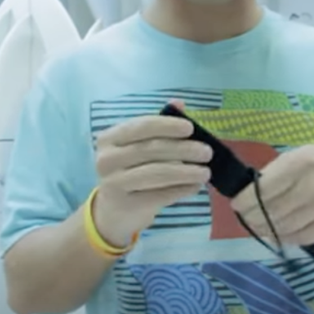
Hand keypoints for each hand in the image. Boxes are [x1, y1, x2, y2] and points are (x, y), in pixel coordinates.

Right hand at [92, 101, 212, 246]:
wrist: (113, 211)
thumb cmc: (130, 171)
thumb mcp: (138, 146)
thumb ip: (157, 125)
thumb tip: (180, 102)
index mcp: (109, 138)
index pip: (141, 127)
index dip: (167, 126)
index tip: (190, 128)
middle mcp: (106, 159)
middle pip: (151, 150)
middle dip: (183, 149)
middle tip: (207, 152)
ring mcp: (114, 184)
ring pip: (157, 173)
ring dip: (186, 171)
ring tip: (205, 172)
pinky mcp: (126, 205)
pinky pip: (160, 195)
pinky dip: (181, 189)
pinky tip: (195, 187)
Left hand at [231, 144, 313, 245]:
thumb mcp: (303, 154)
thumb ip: (278, 170)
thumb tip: (252, 189)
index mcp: (300, 163)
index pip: (264, 188)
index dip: (246, 200)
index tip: (236, 205)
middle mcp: (311, 185)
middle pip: (272, 210)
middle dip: (253, 218)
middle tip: (246, 219)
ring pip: (285, 226)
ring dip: (267, 230)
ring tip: (260, 227)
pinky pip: (302, 236)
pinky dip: (287, 238)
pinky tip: (280, 234)